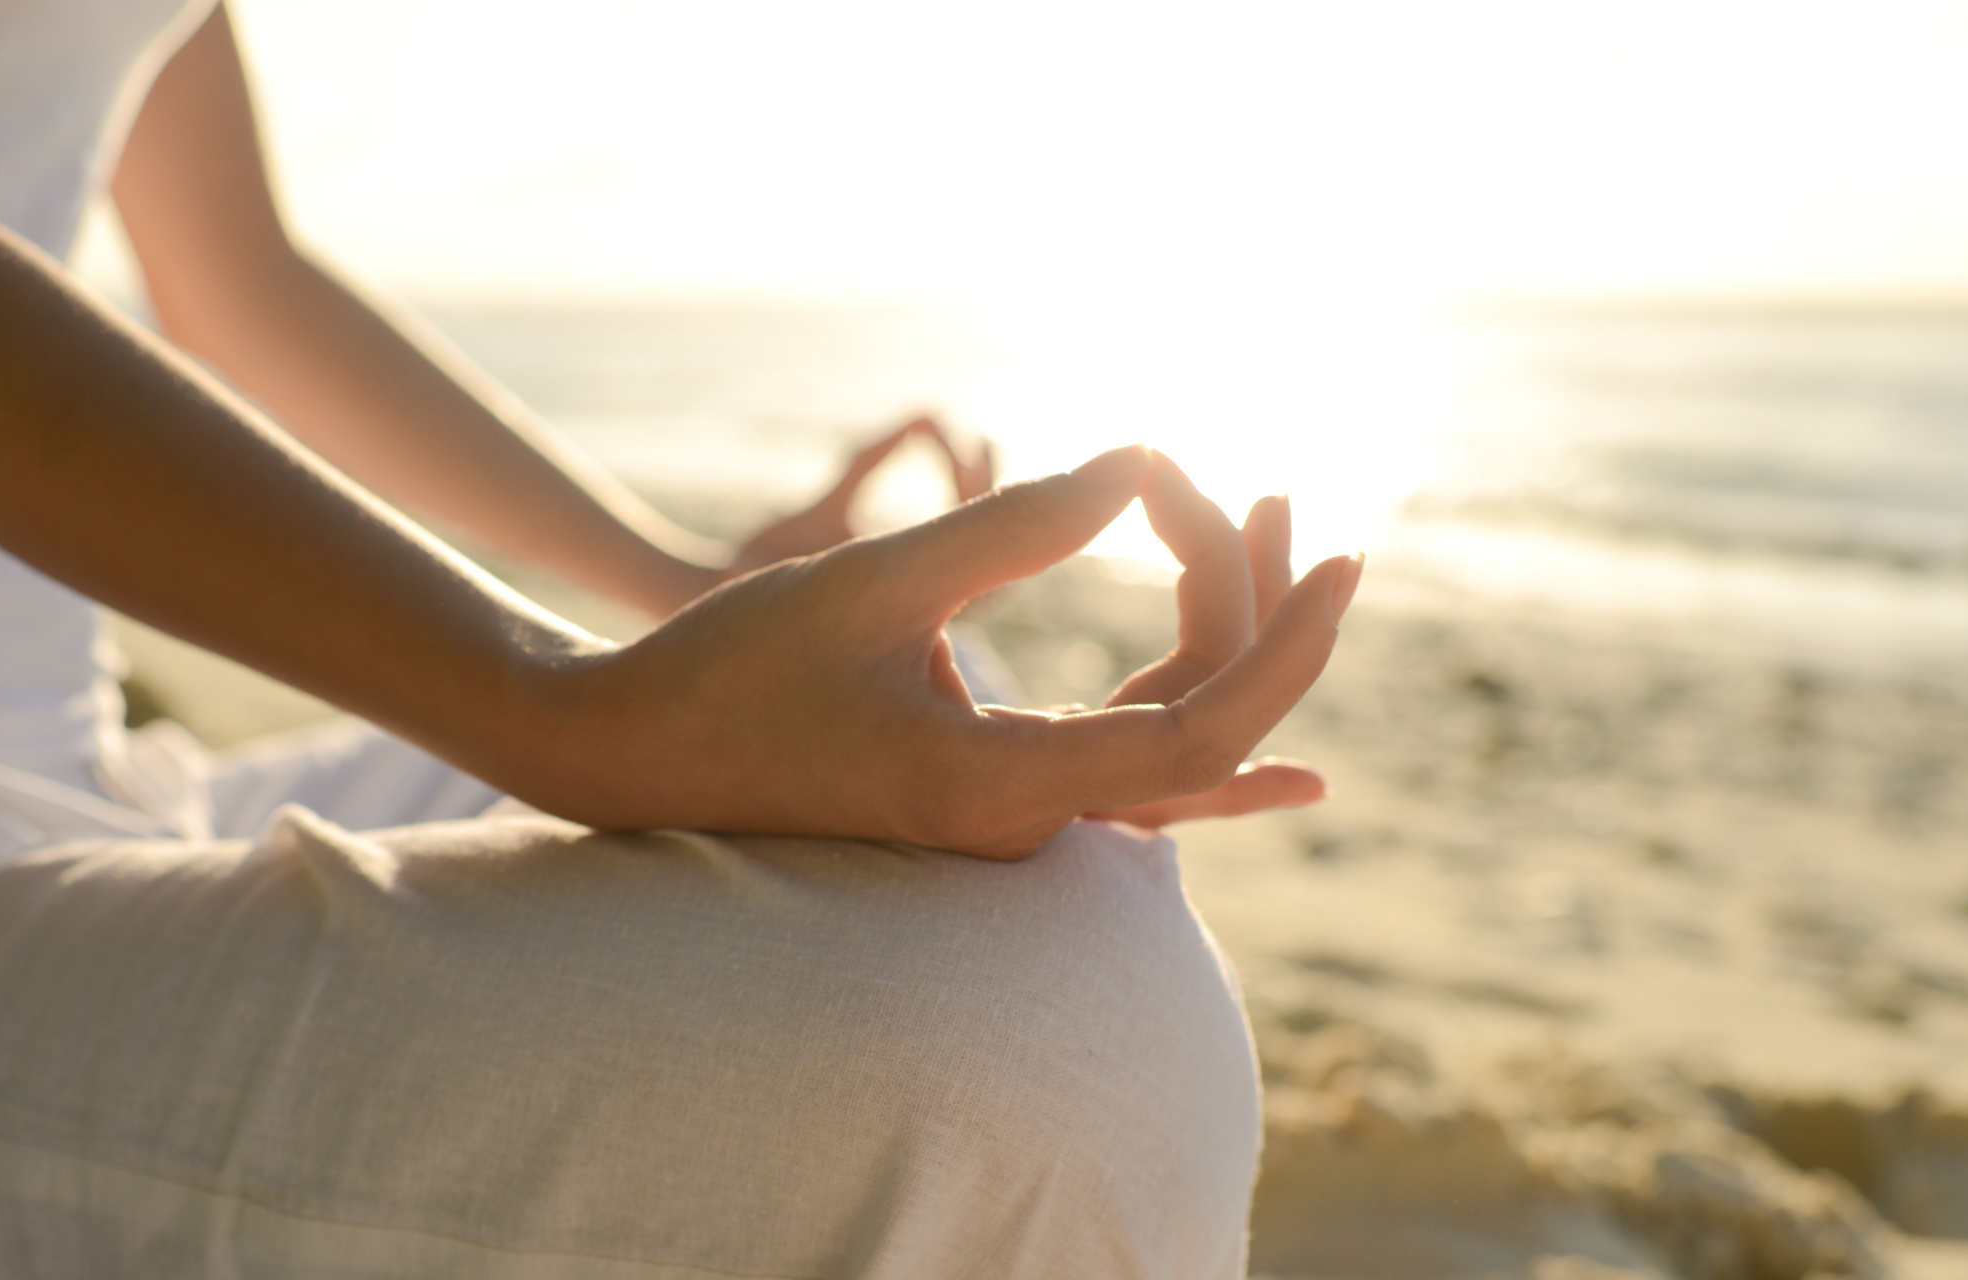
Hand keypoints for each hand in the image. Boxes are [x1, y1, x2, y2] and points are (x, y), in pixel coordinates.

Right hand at [518, 445, 1361, 859]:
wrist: (627, 756)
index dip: (1285, 641)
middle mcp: (1023, 824)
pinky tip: (1288, 764)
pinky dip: (1197, 736)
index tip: (1340, 551)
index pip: (1202, 727)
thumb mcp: (871, 584)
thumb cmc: (728, 670)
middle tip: (1252, 486)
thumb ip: (1008, 529)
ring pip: (1167, 741)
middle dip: (1247, 604)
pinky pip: (1127, 775)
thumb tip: (1137, 466)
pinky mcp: (989, 797)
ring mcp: (1010, 820)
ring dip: (1216, 639)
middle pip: (1199, 724)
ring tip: (1232, 514)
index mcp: (999, 786)